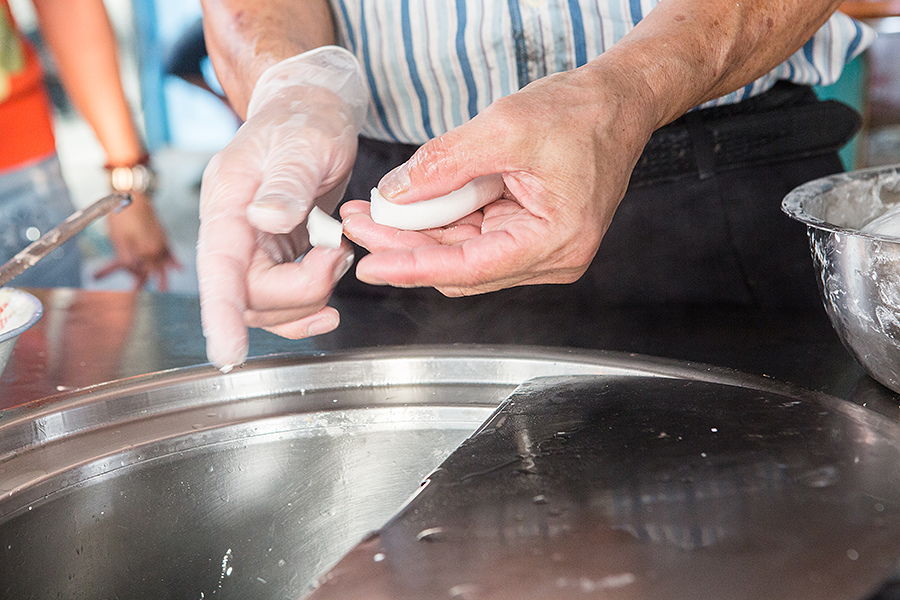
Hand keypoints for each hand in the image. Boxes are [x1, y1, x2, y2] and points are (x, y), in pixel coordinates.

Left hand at [95, 191, 180, 289]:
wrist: (132, 195)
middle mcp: (156, 249)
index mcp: (146, 251)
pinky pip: (170, 252)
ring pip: (163, 264)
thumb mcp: (117, 238)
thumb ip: (126, 257)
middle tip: (138, 290)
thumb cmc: (122, 215)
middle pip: (152, 270)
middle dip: (145, 280)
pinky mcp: (162, 237)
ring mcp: (161, 243)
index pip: (141, 272)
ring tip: (165, 289)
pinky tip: (180, 269)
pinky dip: (174, 262)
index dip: (135, 279)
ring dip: (164, 277)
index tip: (132, 287)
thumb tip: (133, 270)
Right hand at [197, 47, 367, 370]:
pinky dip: (308, 309)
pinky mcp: (276, 254)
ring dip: (310, 298)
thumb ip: (285, 183)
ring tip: (339, 259)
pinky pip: (284, 300)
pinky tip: (328, 307)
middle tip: (338, 256)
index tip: (227, 353)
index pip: (218, 266)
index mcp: (228, 202)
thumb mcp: (303, 143)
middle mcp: (233, 230)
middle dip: (301, 293)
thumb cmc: (304, 119)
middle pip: (251, 295)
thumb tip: (266, 220)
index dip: (221, 312)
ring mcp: (253, 246)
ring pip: (268, 305)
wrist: (312, 109)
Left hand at [341, 65, 655, 296]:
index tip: (370, 266)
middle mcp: (550, 257)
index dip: (412, 268)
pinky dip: (441, 221)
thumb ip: (445, 164)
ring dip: (418, 233)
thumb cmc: (582, 113)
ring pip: (462, 253)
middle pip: (460, 267)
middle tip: (359, 223)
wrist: (618, 102)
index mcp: (556, 241)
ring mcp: (540, 249)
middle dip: (405, 246)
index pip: (469, 269)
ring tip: (376, 208)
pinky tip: (409, 205)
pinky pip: (474, 236)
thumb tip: (396, 193)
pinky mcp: (528, 234)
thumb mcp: (506, 128)